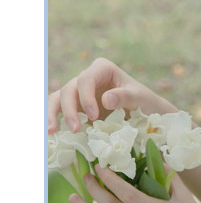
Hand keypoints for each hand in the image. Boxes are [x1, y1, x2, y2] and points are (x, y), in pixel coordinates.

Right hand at [48, 57, 174, 133]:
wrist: (147, 113)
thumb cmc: (145, 102)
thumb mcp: (140, 98)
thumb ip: (124, 96)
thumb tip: (106, 99)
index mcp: (102, 69)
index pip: (86, 79)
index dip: (86, 97)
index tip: (93, 116)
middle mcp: (88, 77)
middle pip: (70, 89)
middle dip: (69, 109)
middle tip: (76, 129)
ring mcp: (80, 92)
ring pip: (59, 98)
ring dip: (52, 114)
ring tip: (51, 131)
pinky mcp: (76, 107)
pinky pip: (59, 110)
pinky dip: (53, 119)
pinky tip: (50, 133)